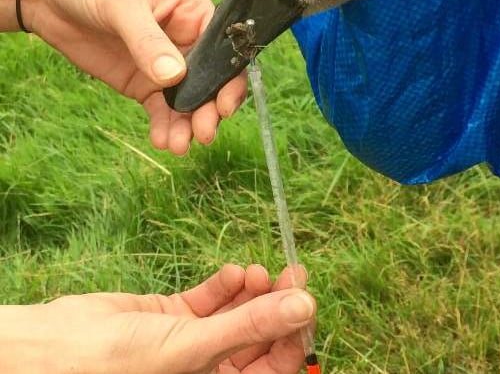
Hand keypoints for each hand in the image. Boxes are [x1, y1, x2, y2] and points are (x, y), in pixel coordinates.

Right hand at [0, 264, 314, 373]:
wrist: (58, 349)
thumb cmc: (124, 365)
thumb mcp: (195, 348)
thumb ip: (251, 325)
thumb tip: (305, 306)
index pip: (276, 365)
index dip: (295, 333)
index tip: (305, 297)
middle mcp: (212, 368)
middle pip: (260, 336)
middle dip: (276, 304)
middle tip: (291, 272)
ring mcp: (193, 342)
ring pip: (237, 314)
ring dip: (252, 291)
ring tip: (256, 270)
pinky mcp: (175, 316)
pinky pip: (210, 300)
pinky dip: (224, 285)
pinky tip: (232, 272)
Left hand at [25, 0, 246, 153]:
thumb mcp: (120, 4)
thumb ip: (148, 40)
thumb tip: (175, 76)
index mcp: (192, 12)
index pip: (222, 48)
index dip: (229, 78)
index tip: (224, 106)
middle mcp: (187, 41)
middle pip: (211, 81)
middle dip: (209, 109)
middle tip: (202, 133)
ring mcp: (166, 66)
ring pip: (189, 101)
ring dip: (188, 125)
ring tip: (178, 145)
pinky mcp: (144, 84)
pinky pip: (162, 110)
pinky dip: (165, 127)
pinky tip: (162, 141)